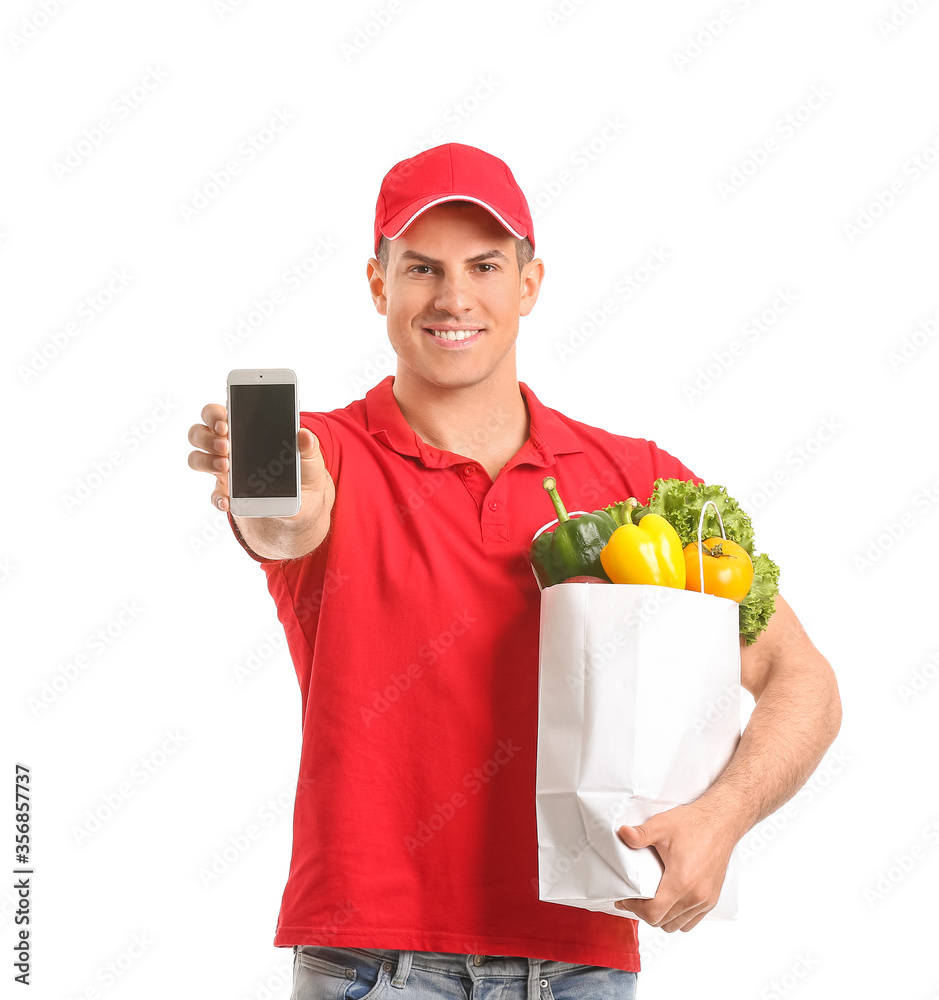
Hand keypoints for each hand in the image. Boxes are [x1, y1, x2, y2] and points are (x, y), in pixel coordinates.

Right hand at [186, 403, 329, 517]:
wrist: (305, 505)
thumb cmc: (303, 473)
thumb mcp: (310, 459)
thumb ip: (308, 447)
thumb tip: (305, 435)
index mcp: (244, 430)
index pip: (217, 413)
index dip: (214, 415)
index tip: (225, 423)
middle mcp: (228, 447)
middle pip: (199, 433)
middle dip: (207, 437)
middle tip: (226, 445)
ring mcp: (225, 471)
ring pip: (197, 459)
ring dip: (206, 461)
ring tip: (225, 466)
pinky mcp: (229, 494)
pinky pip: (214, 495)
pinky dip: (218, 497)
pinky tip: (228, 500)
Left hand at [614, 802, 734, 932]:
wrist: (721, 822)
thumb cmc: (694, 824)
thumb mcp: (662, 825)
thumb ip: (641, 833)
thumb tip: (622, 833)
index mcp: (681, 881)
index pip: (653, 912)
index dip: (634, 908)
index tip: (625, 898)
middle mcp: (696, 895)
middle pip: (663, 922)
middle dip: (644, 913)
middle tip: (635, 898)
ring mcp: (706, 899)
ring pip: (677, 925)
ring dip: (662, 917)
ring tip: (651, 901)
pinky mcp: (712, 898)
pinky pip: (692, 921)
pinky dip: (678, 918)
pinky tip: (670, 903)